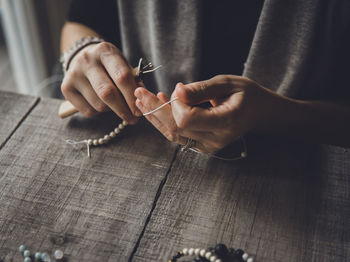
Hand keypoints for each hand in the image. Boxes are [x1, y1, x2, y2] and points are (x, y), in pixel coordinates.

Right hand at [61, 42, 141, 122]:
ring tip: (115, 104)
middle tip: (133, 119)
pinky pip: (88, 110)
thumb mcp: (123, 65)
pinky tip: (101, 103)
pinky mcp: (66, 87)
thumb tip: (141, 101)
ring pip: (98, 104)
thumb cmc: (109, 65)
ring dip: (111, 110)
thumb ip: (133, 81)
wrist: (82, 56)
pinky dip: (98, 112)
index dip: (132, 96)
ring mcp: (74, 73)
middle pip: (108, 93)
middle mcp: (87, 60)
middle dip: (123, 110)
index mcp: (105, 51)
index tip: (139, 111)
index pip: (122, 77)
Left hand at [135, 75, 279, 151]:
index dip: (176, 104)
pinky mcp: (200, 145)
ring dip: (155, 116)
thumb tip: (176, 93)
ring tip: (141, 99)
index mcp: (226, 122)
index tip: (178, 88)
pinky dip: (164, 121)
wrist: (258, 112)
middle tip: (139, 91)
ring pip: (172, 134)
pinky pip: (177, 135)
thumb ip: (201, 89)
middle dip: (154, 109)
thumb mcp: (227, 83)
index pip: (187, 119)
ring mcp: (207, 145)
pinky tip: (156, 106)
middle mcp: (215, 139)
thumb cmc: (245, 94)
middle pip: (175, 128)